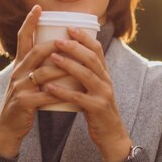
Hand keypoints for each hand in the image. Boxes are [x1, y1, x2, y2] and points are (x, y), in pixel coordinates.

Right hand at [0, 5, 66, 157]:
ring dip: (61, 67)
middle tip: (69, 38)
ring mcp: (20, 88)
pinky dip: (58, 92)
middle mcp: (17, 73)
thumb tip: (56, 51)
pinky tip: (69, 91)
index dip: (29, 22)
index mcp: (19, 65)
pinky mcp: (24, 103)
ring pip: (42, 72)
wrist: (6, 128)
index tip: (38, 7)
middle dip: (54, 43)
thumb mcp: (26, 80)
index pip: (22, 38)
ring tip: (77, 64)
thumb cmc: (22, 102)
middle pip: (36, 51)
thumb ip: (37, 67)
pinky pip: (44, 94)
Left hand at [45, 27, 132, 161]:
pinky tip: (50, 87)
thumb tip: (68, 55)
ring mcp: (103, 95)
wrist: (111, 135)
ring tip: (52, 58)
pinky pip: (79, 98)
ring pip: (86, 75)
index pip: (97, 49)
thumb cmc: (97, 109)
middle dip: (74, 47)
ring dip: (68, 65)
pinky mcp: (97, 109)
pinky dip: (63, 92)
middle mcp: (106, 81)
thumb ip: (85, 73)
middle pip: (91, 59)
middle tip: (57, 40)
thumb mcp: (94, 88)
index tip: (69, 27)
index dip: (84, 37)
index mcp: (104, 73)